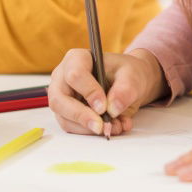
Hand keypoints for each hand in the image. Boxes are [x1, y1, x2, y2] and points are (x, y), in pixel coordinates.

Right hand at [48, 48, 167, 136]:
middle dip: (81, 116)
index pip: (74, 75)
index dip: (88, 92)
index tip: (104, 107)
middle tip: (101, 127)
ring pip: (64, 118)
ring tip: (113, 127)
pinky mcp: (66, 113)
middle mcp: (63, 78)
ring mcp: (62, 97)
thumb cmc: (126, 73)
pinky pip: (72, 128)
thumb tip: (113, 108)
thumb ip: (125, 89)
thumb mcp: (132, 75)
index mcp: (77, 59)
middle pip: (59, 99)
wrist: (128, 84)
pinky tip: (109, 128)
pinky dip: (90, 132)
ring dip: (88, 128)